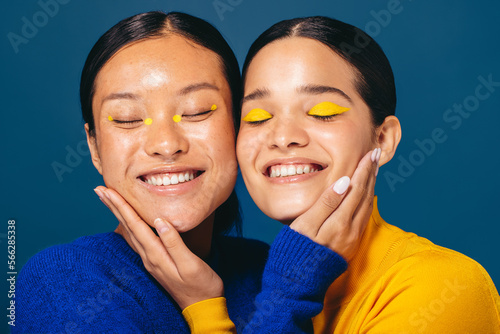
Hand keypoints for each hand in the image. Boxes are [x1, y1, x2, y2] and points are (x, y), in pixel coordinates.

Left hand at [94, 187, 223, 309]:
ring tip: (110, 202)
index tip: (108, 192)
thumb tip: (159, 221)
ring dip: (119, 216)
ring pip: (130, 233)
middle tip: (100, 190)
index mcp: (156, 255)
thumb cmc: (201, 285)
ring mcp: (152, 261)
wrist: (203, 306)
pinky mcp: (157, 262)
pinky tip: (129, 223)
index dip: (122, 207)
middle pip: (127, 228)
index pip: (135, 225)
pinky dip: (130, 226)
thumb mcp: (190, 264)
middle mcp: (150, 257)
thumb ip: (174, 243)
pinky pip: (138, 240)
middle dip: (114, 208)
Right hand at [290, 148, 380, 261]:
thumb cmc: (296, 250)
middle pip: (366, 195)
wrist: (298, 281)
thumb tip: (345, 182)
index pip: (356, 189)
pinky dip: (368, 199)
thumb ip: (326, 202)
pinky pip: (365, 215)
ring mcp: (353, 238)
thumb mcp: (305, 224)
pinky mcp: (352, 243)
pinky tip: (366, 193)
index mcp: (340, 222)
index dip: (364, 170)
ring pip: (368, 205)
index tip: (370, 154)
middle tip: (376, 154)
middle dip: (371, 173)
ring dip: (371, 185)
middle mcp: (351, 230)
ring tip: (373, 169)